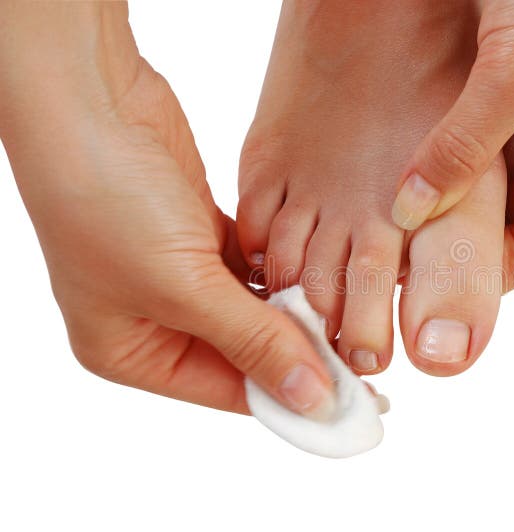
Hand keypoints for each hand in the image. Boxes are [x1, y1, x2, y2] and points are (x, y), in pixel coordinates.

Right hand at [0, 3, 333, 416]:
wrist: (90, 99)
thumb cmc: (107, 199)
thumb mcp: (181, 287)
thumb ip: (251, 342)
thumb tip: (309, 398)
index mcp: (131, 351)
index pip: (226, 391)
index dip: (288, 398)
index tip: (351, 403)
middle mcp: (154, 316)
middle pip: (244, 351)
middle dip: (298, 353)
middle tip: (361, 360)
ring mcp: (178, 271)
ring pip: (254, 308)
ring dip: (296, 312)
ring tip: (350, 321)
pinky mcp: (199, 231)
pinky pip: (253, 268)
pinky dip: (284, 273)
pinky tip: (321, 276)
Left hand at [391, 0, 513, 287]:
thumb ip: (464, 145)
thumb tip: (411, 211)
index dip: (482, 275)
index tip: (420, 288)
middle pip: (506, 218)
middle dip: (452, 236)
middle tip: (390, 257)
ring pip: (483, 179)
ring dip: (440, 194)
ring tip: (384, 217)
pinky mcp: (509, 81)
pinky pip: (471, 136)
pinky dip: (437, 151)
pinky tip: (396, 160)